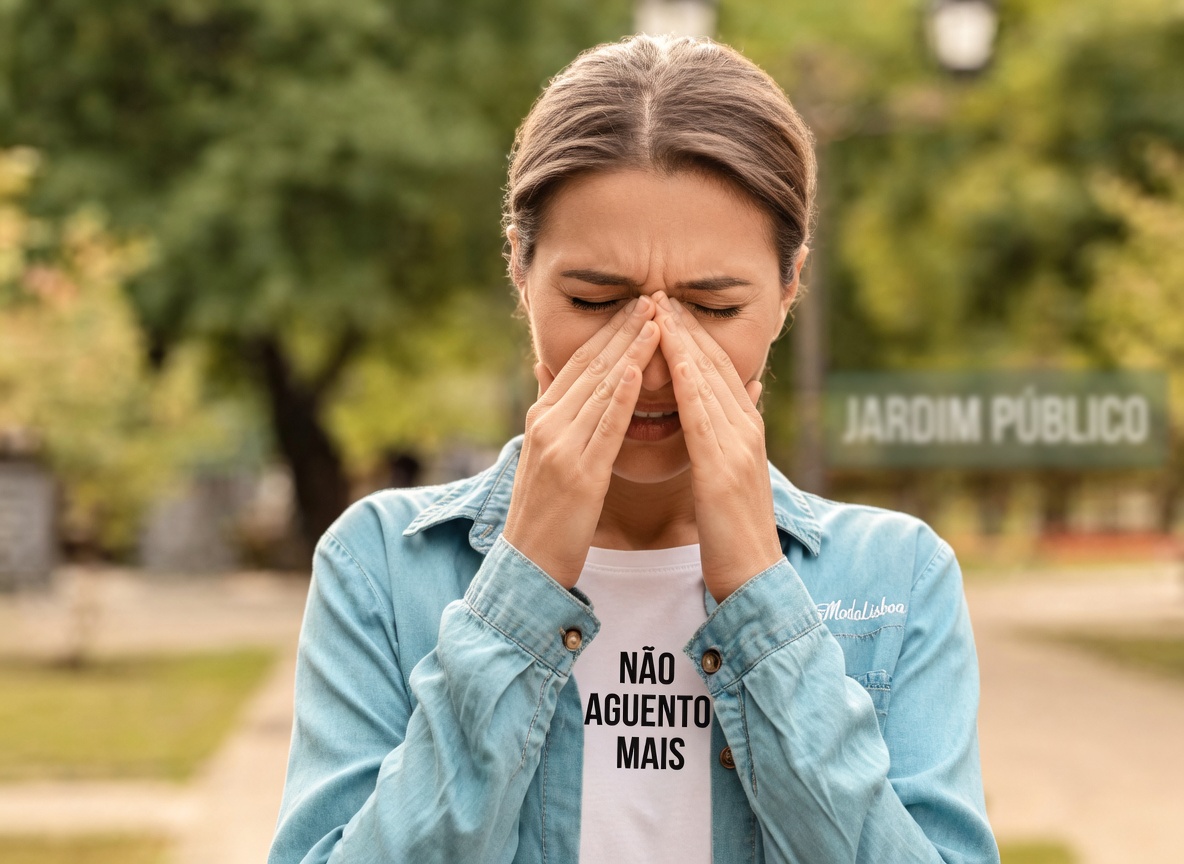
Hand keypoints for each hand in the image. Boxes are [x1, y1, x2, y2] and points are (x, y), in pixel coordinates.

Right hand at [502, 296, 660, 588]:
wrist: (527, 567)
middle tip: (654, 295)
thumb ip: (550, 413)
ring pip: (601, 387)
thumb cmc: (543, 515)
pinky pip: (604, 426)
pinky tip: (638, 368)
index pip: (580, 362)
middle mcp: (548, 424)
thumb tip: (547, 370)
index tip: (637, 304)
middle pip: (591, 365)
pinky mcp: (578, 472)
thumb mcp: (542, 456)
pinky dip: (621, 394)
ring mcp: (560, 446)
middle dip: (624, 328)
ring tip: (657, 318)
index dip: (609, 331)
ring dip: (631, 349)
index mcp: (542, 418)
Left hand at [655, 295, 783, 601]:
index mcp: (742, 432)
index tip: (667, 306)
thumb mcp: (730, 476)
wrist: (753, 581)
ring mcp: (739, 448)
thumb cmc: (733, 534)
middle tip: (659, 290)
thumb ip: (729, 436)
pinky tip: (674, 359)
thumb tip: (738, 397)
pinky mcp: (726, 469)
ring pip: (711, 382)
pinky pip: (705, 417)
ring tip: (660, 307)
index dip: (693, 336)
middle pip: (715, 365)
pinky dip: (690, 383)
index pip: (716, 370)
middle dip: (687, 326)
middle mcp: (744, 431)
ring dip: (685, 342)